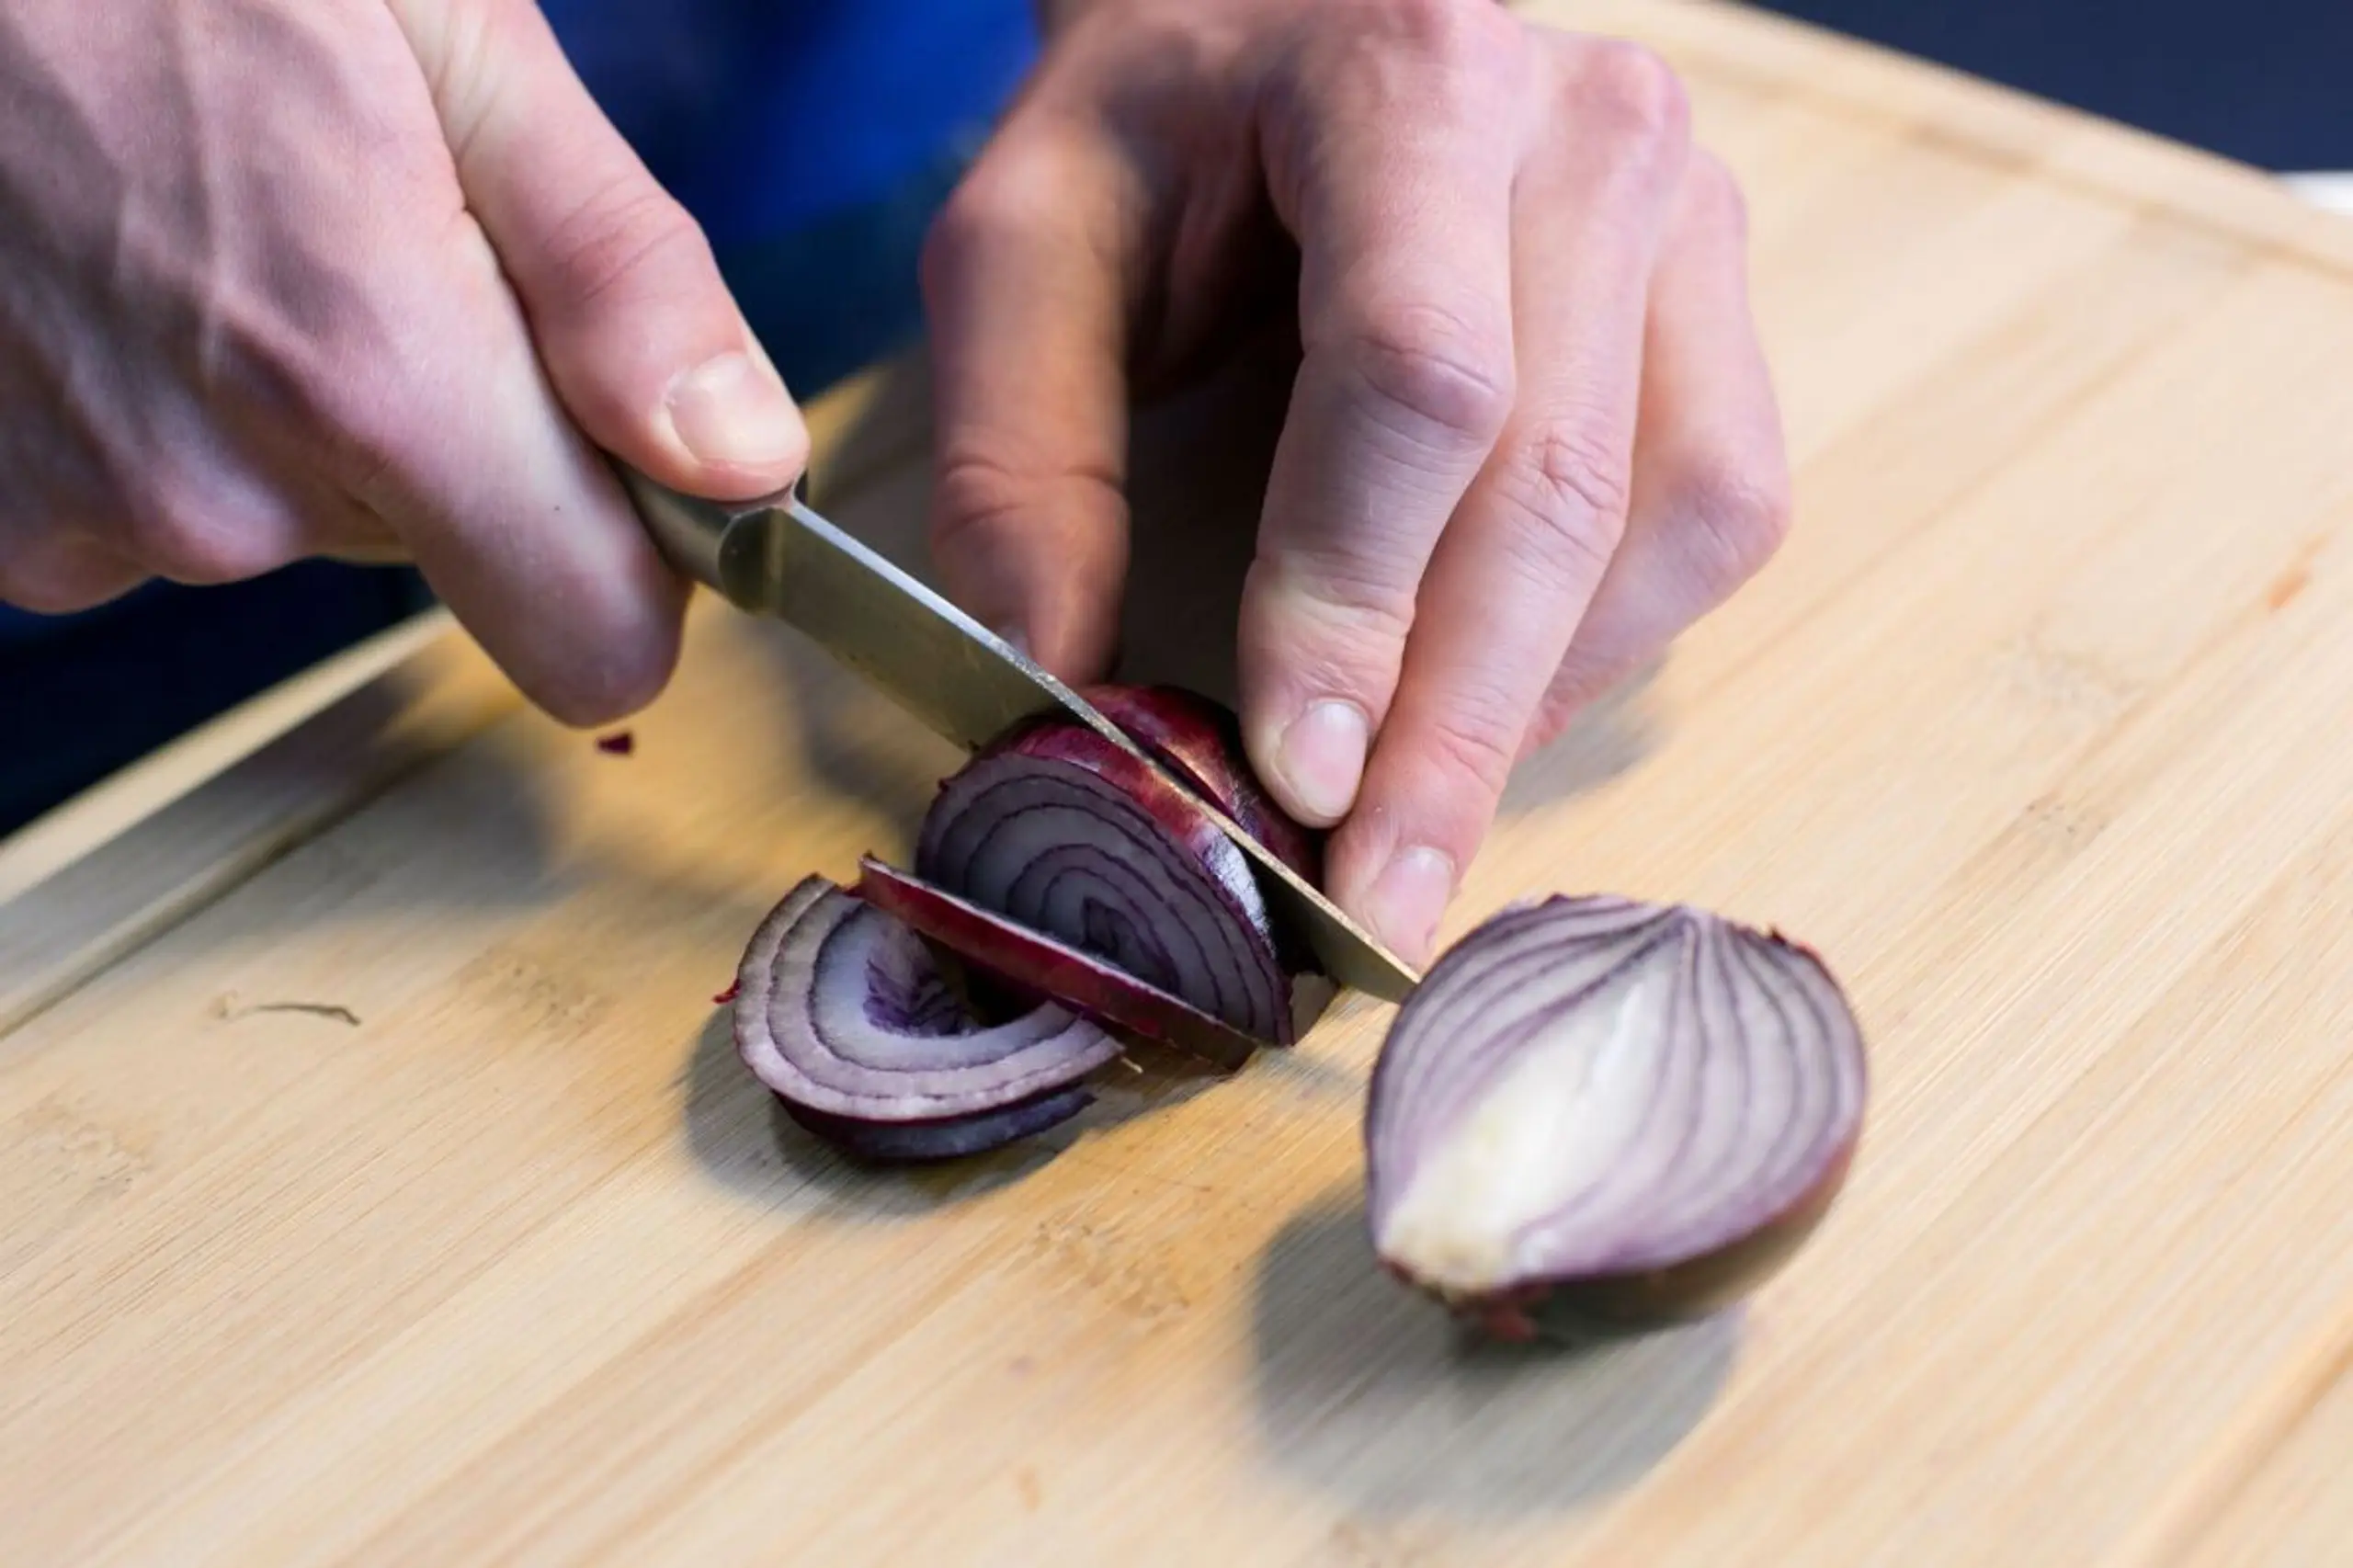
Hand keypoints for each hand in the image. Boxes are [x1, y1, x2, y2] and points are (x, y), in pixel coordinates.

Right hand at [0, 0, 807, 722]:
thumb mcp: (457, 46)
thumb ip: (620, 279)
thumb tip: (747, 466)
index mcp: (371, 379)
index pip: (596, 644)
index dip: (637, 565)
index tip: (620, 456)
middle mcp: (224, 497)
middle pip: (455, 559)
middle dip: (454, 428)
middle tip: (368, 241)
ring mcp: (92, 519)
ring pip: (308, 521)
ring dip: (308, 408)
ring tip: (230, 231)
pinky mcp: (2, 521)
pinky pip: (168, 509)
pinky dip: (180, 416)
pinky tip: (136, 277)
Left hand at [922, 0, 1788, 963]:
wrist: (1287, 9)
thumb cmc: (1156, 129)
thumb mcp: (1024, 243)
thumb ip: (1022, 457)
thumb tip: (1055, 692)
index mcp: (1411, 78)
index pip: (1419, 380)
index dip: (1356, 597)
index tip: (1290, 778)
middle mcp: (1594, 133)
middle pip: (1555, 481)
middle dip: (1455, 726)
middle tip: (1372, 908)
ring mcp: (1688, 211)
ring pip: (1667, 517)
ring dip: (1537, 702)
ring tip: (1415, 831)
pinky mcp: (1722, 296)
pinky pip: (1715, 511)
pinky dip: (1604, 643)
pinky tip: (1490, 707)